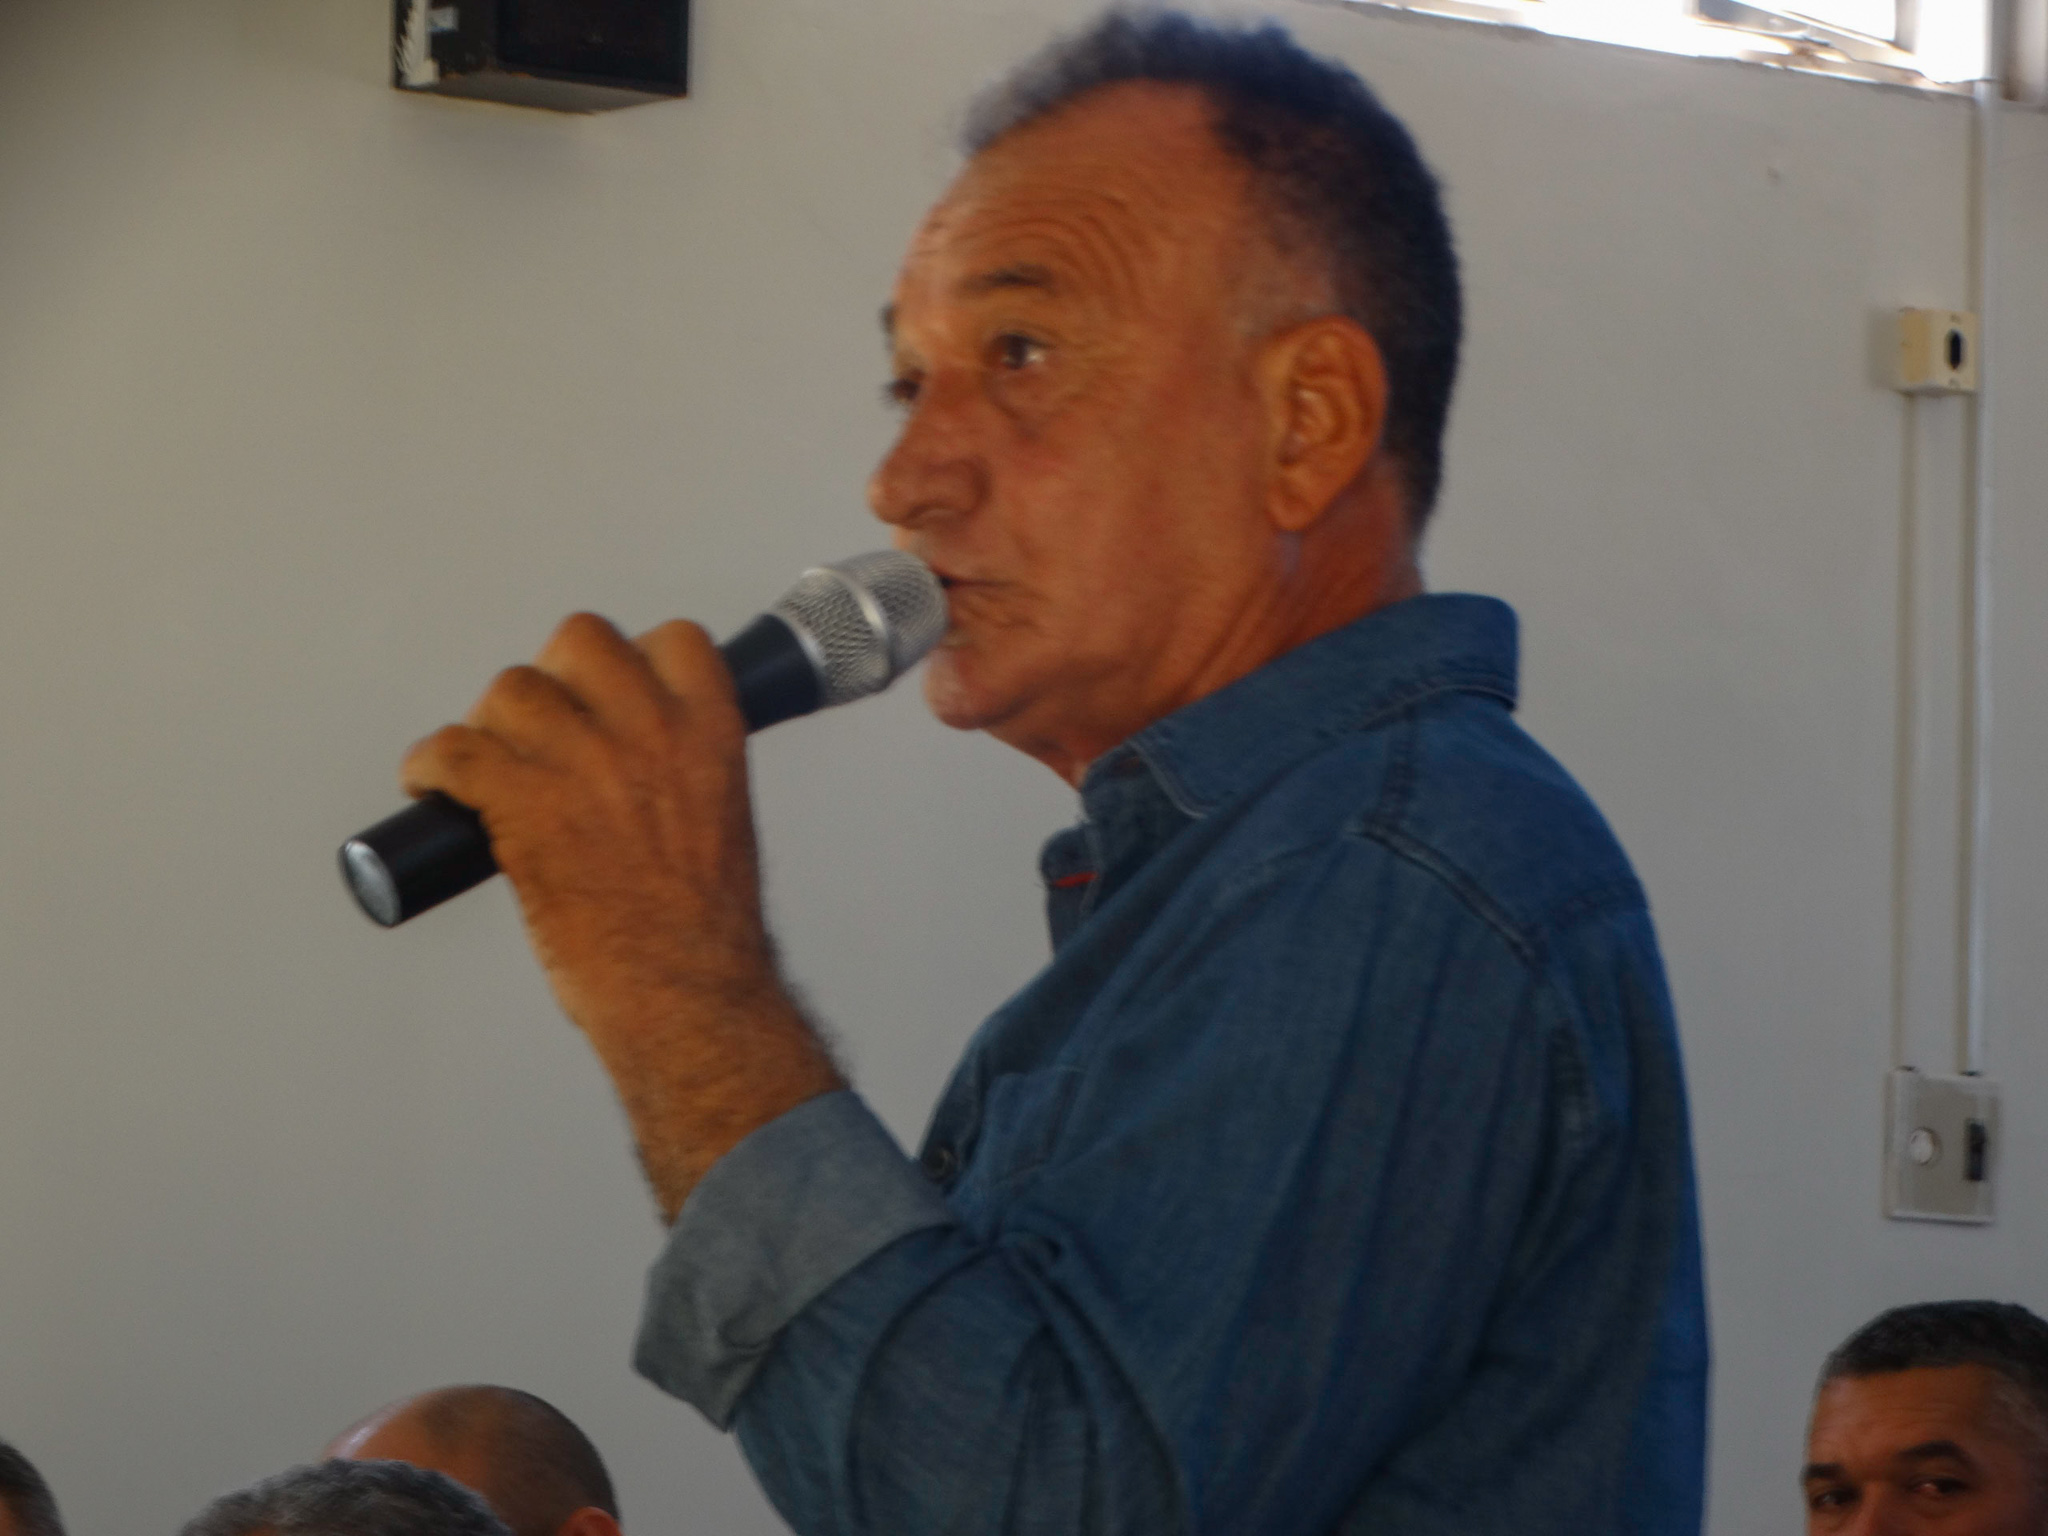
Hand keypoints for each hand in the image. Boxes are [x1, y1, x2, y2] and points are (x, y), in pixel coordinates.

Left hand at [402, 613, 843, 1219]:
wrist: (684, 991)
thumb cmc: (704, 932)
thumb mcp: (722, 819)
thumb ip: (682, 771)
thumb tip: (633, 764)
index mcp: (710, 732)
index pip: (672, 640)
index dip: (633, 659)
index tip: (610, 689)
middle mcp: (648, 730)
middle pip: (578, 641)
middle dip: (554, 680)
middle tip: (541, 727)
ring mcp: (582, 761)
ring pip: (510, 691)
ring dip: (490, 725)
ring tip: (484, 766)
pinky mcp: (521, 800)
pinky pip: (453, 750)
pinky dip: (431, 765)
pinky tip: (433, 785)